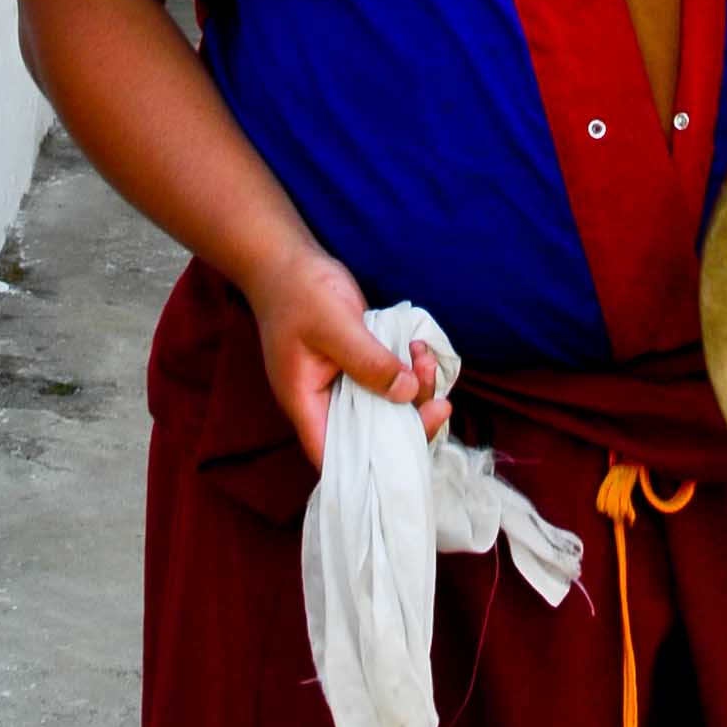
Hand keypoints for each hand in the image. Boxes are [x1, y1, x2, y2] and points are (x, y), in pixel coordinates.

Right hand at [248, 241, 450, 469]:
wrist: (287, 260)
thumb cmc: (300, 292)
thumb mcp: (335, 325)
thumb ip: (368, 361)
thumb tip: (406, 393)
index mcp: (306, 404)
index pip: (336, 457)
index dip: (372, 465)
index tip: (413, 446)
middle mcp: (324, 401)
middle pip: (370, 435)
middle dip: (408, 419)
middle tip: (438, 400)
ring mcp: (341, 383)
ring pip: (383, 406)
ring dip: (412, 389)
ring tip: (425, 357)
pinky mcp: (356, 363)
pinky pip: (386, 380)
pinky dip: (406, 370)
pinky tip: (419, 348)